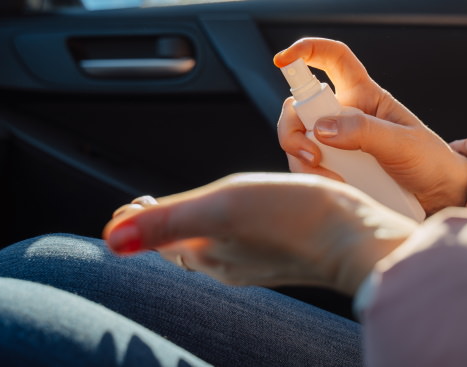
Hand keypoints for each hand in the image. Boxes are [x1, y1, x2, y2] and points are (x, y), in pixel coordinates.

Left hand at [103, 172, 416, 295]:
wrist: (354, 237)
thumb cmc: (292, 218)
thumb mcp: (220, 208)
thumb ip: (166, 224)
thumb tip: (112, 239)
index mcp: (207, 252)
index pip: (159, 240)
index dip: (140, 220)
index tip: (131, 204)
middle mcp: (227, 262)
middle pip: (181, 246)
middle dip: (163, 225)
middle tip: (148, 205)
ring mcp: (256, 260)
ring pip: (210, 245)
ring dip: (193, 227)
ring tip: (188, 208)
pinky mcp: (281, 253)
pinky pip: (240, 241)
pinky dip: (226, 228)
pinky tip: (240, 217)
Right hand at [275, 37, 466, 214]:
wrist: (440, 198)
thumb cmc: (429, 161)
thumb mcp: (402, 143)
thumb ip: (364, 132)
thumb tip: (321, 128)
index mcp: (365, 95)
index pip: (333, 59)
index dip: (308, 50)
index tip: (282, 60)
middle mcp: (344, 114)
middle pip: (299, 107)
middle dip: (293, 130)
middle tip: (311, 155)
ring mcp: (335, 142)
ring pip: (298, 140)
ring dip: (302, 160)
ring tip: (334, 180)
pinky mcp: (334, 167)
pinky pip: (306, 167)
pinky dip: (313, 178)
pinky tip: (336, 188)